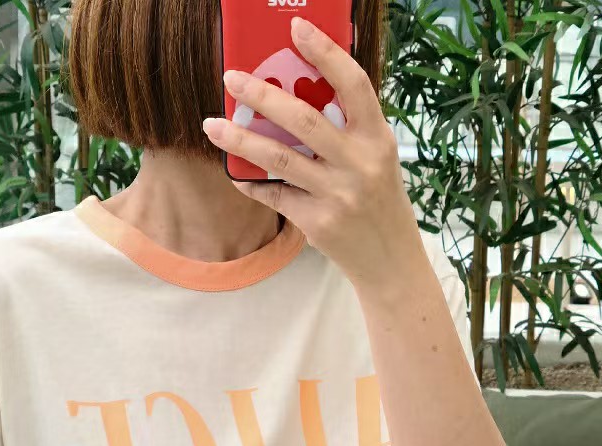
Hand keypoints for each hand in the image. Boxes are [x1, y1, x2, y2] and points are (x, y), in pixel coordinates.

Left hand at [201, 15, 419, 290]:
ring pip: (279, 159)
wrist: (389, 260)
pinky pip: (275, 194)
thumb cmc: (377, 200)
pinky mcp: (317, 222)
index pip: (353, 84)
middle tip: (232, 79)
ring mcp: (337, 195)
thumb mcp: (376, 158)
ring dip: (240, 139)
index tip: (297, 28)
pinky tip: (236, 172)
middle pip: (304, 120)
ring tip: (212, 125)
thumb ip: (347, 129)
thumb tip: (294, 94)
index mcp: (377, 138)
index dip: (325, 53)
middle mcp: (359, 164)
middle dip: (262, 95)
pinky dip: (252, 182)